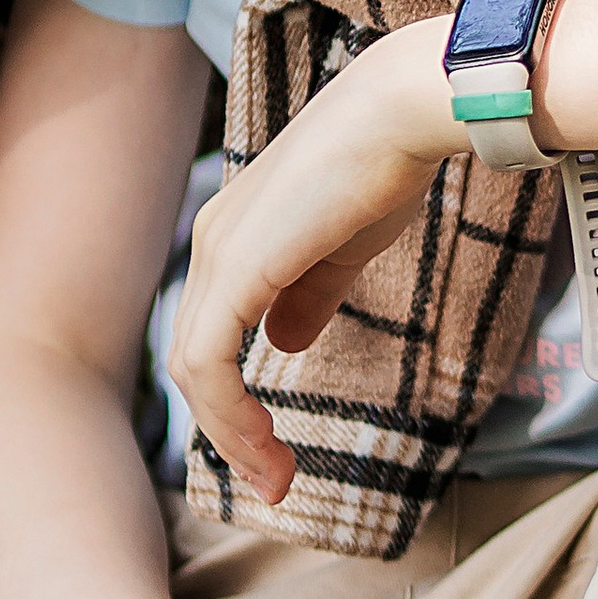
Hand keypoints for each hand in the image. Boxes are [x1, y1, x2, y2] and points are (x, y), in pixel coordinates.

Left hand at [170, 21, 454, 502]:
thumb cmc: (384, 168)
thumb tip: (283, 344)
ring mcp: (219, 254)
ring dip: (231, 434)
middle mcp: (214, 243)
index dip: (234, 401)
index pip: (214, 334)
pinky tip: (267, 444)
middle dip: (229, 431)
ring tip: (275, 479)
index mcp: (235, 237)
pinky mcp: (238, 268)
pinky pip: (211, 361)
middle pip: (194, 359)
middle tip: (274, 483)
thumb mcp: (342, 249)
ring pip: (195, 369)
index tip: (277, 452)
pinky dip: (231, 413)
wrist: (402, 115)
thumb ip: (309, 297)